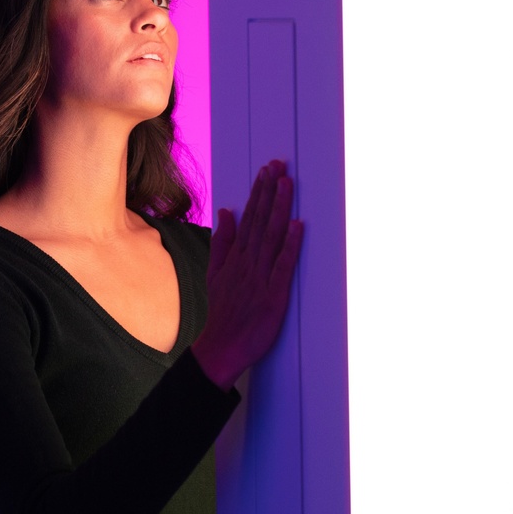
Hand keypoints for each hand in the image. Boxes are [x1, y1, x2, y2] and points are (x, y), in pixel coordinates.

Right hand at [192, 160, 303, 389]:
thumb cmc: (223, 312)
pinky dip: (290, 245)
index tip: (267, 170)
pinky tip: (297, 226)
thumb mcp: (215, 273)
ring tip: (286, 185)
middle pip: (259, 221)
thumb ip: (221, 242)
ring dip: (279, 209)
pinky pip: (282, 266)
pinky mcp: (274, 295)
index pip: (248, 217)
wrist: (221, 347)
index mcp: (236, 257)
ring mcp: (260, 278)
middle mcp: (247, 262)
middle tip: (278, 166)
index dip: (259, 193)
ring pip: (270, 237)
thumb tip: (225, 212)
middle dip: (269, 192)